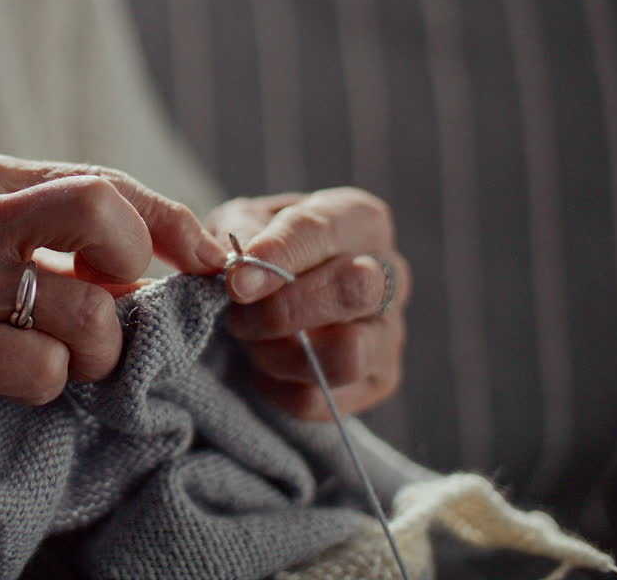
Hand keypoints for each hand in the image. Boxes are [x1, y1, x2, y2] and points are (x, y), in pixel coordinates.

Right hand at [0, 151, 225, 405]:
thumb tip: (180, 254)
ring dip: (97, 351)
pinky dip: (51, 384)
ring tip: (63, 355)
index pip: (104, 183)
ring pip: (87, 311)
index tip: (207, 257)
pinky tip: (17, 378)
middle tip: (115, 301)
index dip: (171, 221)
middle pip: (95, 209)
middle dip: (130, 263)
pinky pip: (44, 370)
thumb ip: (69, 230)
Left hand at [206, 188, 411, 420]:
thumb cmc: (257, 252)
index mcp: (357, 219)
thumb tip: (226, 258)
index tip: (236, 280)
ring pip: (347, 354)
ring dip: (280, 353)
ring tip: (248, 339)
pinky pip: (323, 399)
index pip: (325, 230)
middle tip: (236, 313)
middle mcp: (388, 272)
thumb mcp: (235, 228)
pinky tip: (262, 363)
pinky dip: (277, 386)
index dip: (278, 255)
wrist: (264, 300)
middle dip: (283, 309)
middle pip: (355, 290)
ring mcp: (389, 331)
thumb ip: (227, 236)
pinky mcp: (378, 380)